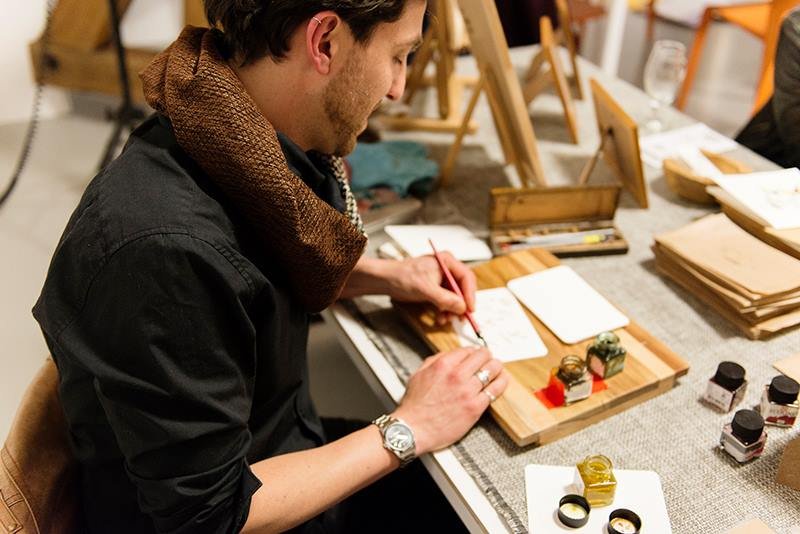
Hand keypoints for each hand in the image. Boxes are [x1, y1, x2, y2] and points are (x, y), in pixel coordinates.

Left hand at [387, 254, 476, 317]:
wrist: (386, 281)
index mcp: (447, 262)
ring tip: (447, 319)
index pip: (466, 277)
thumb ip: (445, 298)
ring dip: (453, 310)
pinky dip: (445, 310)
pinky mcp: (436, 289)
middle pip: (462, 288)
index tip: (470, 308)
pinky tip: (441, 318)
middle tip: (462, 317)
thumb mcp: (425, 289)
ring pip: (455, 297)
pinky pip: (446, 301)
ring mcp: (441, 279)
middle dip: (461, 304)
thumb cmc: (402, 277)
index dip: (470, 294)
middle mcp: (447, 269)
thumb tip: (461, 307)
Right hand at [392, 347, 508, 454]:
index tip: (477, 356)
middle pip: (483, 356)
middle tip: (489, 361)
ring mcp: (468, 391)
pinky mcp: (475, 407)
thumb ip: (436, 361)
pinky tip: (502, 381)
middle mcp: (457, 375)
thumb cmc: (415, 405)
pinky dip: (501, 383)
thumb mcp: (419, 374)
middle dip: (487, 357)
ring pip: (492, 370)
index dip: (474, 352)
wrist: (413, 429)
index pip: (468, 350)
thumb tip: (452, 354)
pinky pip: (495, 390)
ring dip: (497, 368)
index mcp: (443, 365)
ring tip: (498, 370)